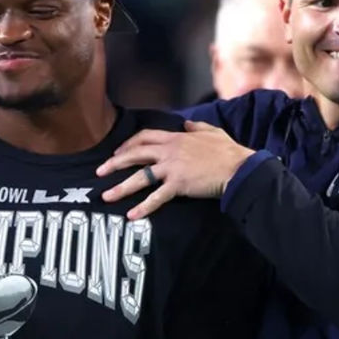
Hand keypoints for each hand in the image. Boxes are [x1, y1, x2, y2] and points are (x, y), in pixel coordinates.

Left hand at [96, 120, 253, 219]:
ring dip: (121, 187)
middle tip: (99, 172)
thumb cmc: (228, 151)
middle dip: (115, 163)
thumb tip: (187, 123)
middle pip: (135, 154)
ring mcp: (173, 168)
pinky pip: (156, 197)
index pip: (145, 136)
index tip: (117, 151)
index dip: (129, 144)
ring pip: (140, 177)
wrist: (239, 168)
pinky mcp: (179, 185)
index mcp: (176, 138)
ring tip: (106, 196)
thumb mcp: (212, 132)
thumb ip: (197, 127)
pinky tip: (131, 215)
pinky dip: (143, 207)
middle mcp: (170, 151)